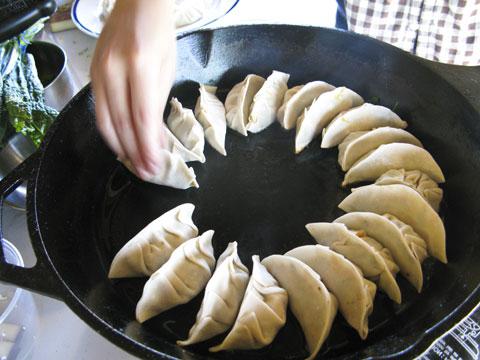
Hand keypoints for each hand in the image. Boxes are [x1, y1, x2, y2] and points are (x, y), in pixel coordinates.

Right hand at [91, 0, 175, 179]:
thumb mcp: (168, 69)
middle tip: (146, 172)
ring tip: (134, 164)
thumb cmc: (159, 34)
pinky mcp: (92, 74)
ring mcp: (99, 72)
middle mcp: (115, 70)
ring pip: (106, 121)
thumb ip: (158, 105)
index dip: (148, 146)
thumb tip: (156, 138)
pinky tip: (120, 143)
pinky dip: (110, 131)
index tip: (155, 166)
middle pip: (123, 123)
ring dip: (121, 147)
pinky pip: (99, 110)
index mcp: (140, 66)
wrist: (137, 5)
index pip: (143, 118)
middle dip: (135, 153)